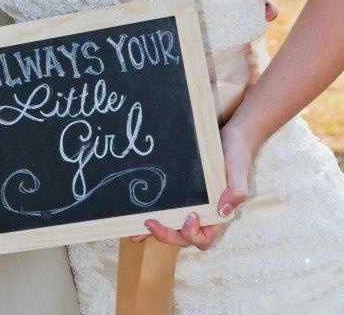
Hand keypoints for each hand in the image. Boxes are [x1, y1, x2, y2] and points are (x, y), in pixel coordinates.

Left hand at [130, 121, 252, 251]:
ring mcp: (191, 205)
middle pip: (183, 236)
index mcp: (217, 215)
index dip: (193, 234)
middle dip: (166, 234)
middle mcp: (203, 214)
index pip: (203, 237)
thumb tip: (224, 210)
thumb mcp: (238, 169)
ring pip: (172, 226)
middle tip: (150, 223)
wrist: (231, 136)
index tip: (190, 216)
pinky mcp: (181, 194)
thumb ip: (236, 191)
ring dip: (155, 231)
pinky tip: (137, 215)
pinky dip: (154, 214)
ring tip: (134, 232)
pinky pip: (167, 209)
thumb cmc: (237, 154)